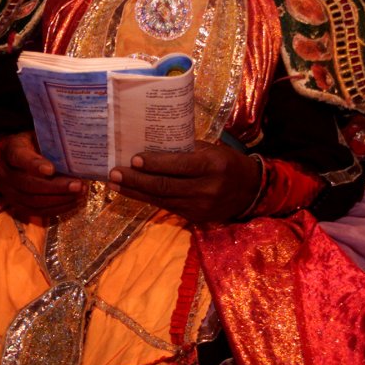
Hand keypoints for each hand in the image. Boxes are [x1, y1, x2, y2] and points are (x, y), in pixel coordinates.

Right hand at [0, 132, 84, 217]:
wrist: (30, 154)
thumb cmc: (40, 143)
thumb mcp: (44, 136)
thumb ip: (54, 143)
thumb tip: (77, 154)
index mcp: (11, 149)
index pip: (19, 157)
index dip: (34, 165)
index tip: (51, 169)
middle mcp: (4, 172)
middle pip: (27, 184)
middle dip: (55, 187)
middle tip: (77, 185)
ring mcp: (8, 191)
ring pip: (32, 201)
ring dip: (59, 199)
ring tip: (79, 194)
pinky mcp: (17, 205)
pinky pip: (36, 211)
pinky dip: (56, 208)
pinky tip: (73, 202)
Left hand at [108, 141, 261, 222]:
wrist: (250, 191)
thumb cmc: (226, 162)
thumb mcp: (211, 150)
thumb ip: (184, 150)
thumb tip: (150, 146)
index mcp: (212, 165)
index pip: (178, 165)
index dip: (154, 164)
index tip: (133, 159)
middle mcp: (206, 188)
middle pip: (164, 186)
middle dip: (136, 180)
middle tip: (114, 173)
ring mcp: (200, 207)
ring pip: (161, 199)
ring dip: (135, 192)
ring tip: (115, 184)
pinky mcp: (195, 218)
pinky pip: (166, 207)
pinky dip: (147, 199)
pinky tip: (132, 192)